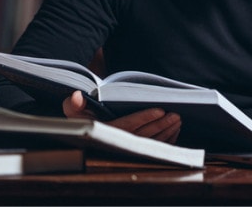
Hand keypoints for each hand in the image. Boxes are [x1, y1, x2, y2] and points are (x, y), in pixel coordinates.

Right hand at [63, 91, 181, 143]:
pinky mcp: (135, 154)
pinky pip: (153, 151)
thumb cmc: (81, 119)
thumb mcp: (73, 113)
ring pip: (150, 144)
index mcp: (102, 134)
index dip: (143, 118)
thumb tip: (76, 96)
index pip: (125, 126)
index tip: (160, 110)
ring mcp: (126, 152)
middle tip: (176, 115)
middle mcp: (114, 146)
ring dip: (166, 132)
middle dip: (160, 126)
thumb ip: (73, 105)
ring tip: (178, 120)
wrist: (86, 131)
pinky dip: (166, 141)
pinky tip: (174, 131)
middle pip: (141, 136)